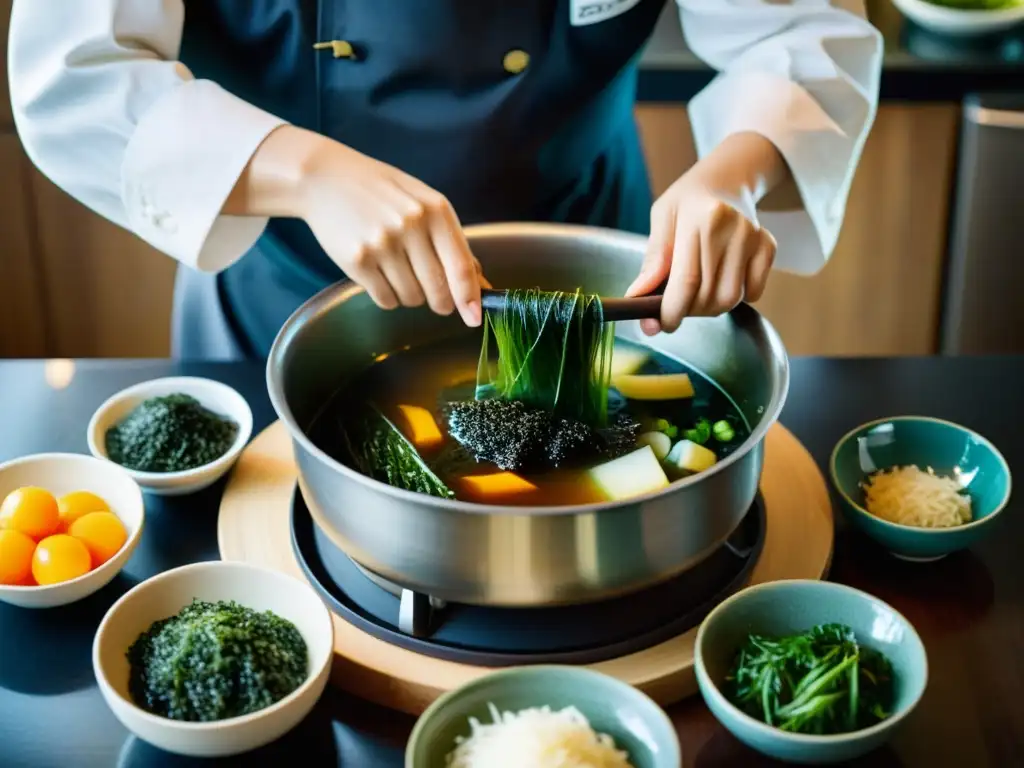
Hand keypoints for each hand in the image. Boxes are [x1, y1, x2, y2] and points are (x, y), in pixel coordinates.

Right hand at [229, 126, 484, 325]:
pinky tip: (379, 274)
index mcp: (435, 210)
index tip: (475, 318)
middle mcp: (411, 226)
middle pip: (438, 289)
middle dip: (441, 303)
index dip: (470, 298)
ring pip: (411, 298)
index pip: (461, 267)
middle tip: (437, 301)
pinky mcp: (357, 260)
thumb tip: (478, 284)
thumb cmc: (381, 191)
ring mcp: (383, 244)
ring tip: (397, 270)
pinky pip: (385, 299)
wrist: (326, 179)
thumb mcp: (422, 202)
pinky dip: (387, 296)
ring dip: (410, 295)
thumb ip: (451, 241)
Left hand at [625, 132, 785, 334]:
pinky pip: (754, 292)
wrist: (724, 180)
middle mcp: (732, 228)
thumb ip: (653, 259)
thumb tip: (638, 296)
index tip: (661, 325)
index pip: (687, 281)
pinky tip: (721, 280)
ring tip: (696, 292)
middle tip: (676, 304)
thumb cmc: (687, 201)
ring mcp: (753, 238)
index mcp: (701, 219)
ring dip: (709, 308)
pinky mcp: (768, 246)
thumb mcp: (662, 218)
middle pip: (709, 295)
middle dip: (687, 311)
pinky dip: (737, 297)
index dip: (672, 311)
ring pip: (731, 299)